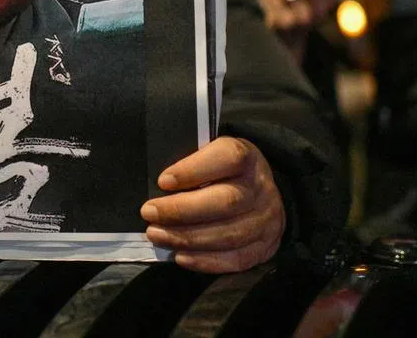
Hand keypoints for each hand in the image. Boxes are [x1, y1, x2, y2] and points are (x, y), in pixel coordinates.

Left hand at [141, 137, 284, 273]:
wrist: (259, 192)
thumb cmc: (224, 172)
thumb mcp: (210, 155)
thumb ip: (190, 166)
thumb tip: (160, 187)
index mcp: (247, 157)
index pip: (227, 158)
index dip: (193, 170)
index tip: (163, 181)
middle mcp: (261, 188)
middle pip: (225, 202)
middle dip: (181, 210)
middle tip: (149, 213)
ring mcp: (267, 220)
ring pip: (229, 234)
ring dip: (187, 238)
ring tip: (157, 235)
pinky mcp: (266, 247)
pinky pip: (237, 259)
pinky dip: (206, 261)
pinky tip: (181, 256)